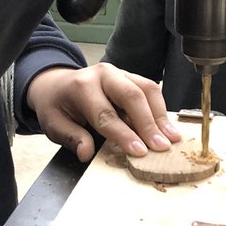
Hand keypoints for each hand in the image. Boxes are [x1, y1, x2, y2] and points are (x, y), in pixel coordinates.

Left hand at [25, 62, 181, 162]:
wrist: (56, 85)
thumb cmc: (56, 106)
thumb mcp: (53, 124)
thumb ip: (71, 137)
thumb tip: (86, 153)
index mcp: (81, 86)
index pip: (106, 113)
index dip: (123, 134)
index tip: (140, 152)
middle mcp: (103, 74)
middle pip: (132, 96)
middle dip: (148, 123)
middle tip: (161, 146)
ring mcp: (119, 72)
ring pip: (146, 89)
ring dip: (160, 115)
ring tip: (172, 138)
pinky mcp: (130, 76)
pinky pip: (150, 89)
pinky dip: (161, 109)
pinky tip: (167, 127)